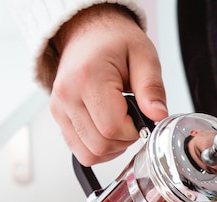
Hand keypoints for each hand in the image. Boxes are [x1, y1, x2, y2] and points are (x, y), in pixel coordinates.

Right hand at [49, 5, 167, 165]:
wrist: (90, 32)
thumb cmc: (116, 42)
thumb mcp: (144, 57)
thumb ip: (152, 88)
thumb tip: (158, 116)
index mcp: (87, 78)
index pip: (112, 129)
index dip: (135, 131)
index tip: (142, 116)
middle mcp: (67, 95)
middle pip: (100, 145)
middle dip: (125, 140)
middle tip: (134, 119)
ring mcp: (59, 108)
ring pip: (89, 154)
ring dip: (113, 148)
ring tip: (121, 123)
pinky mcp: (59, 117)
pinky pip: (81, 152)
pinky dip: (99, 149)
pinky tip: (109, 130)